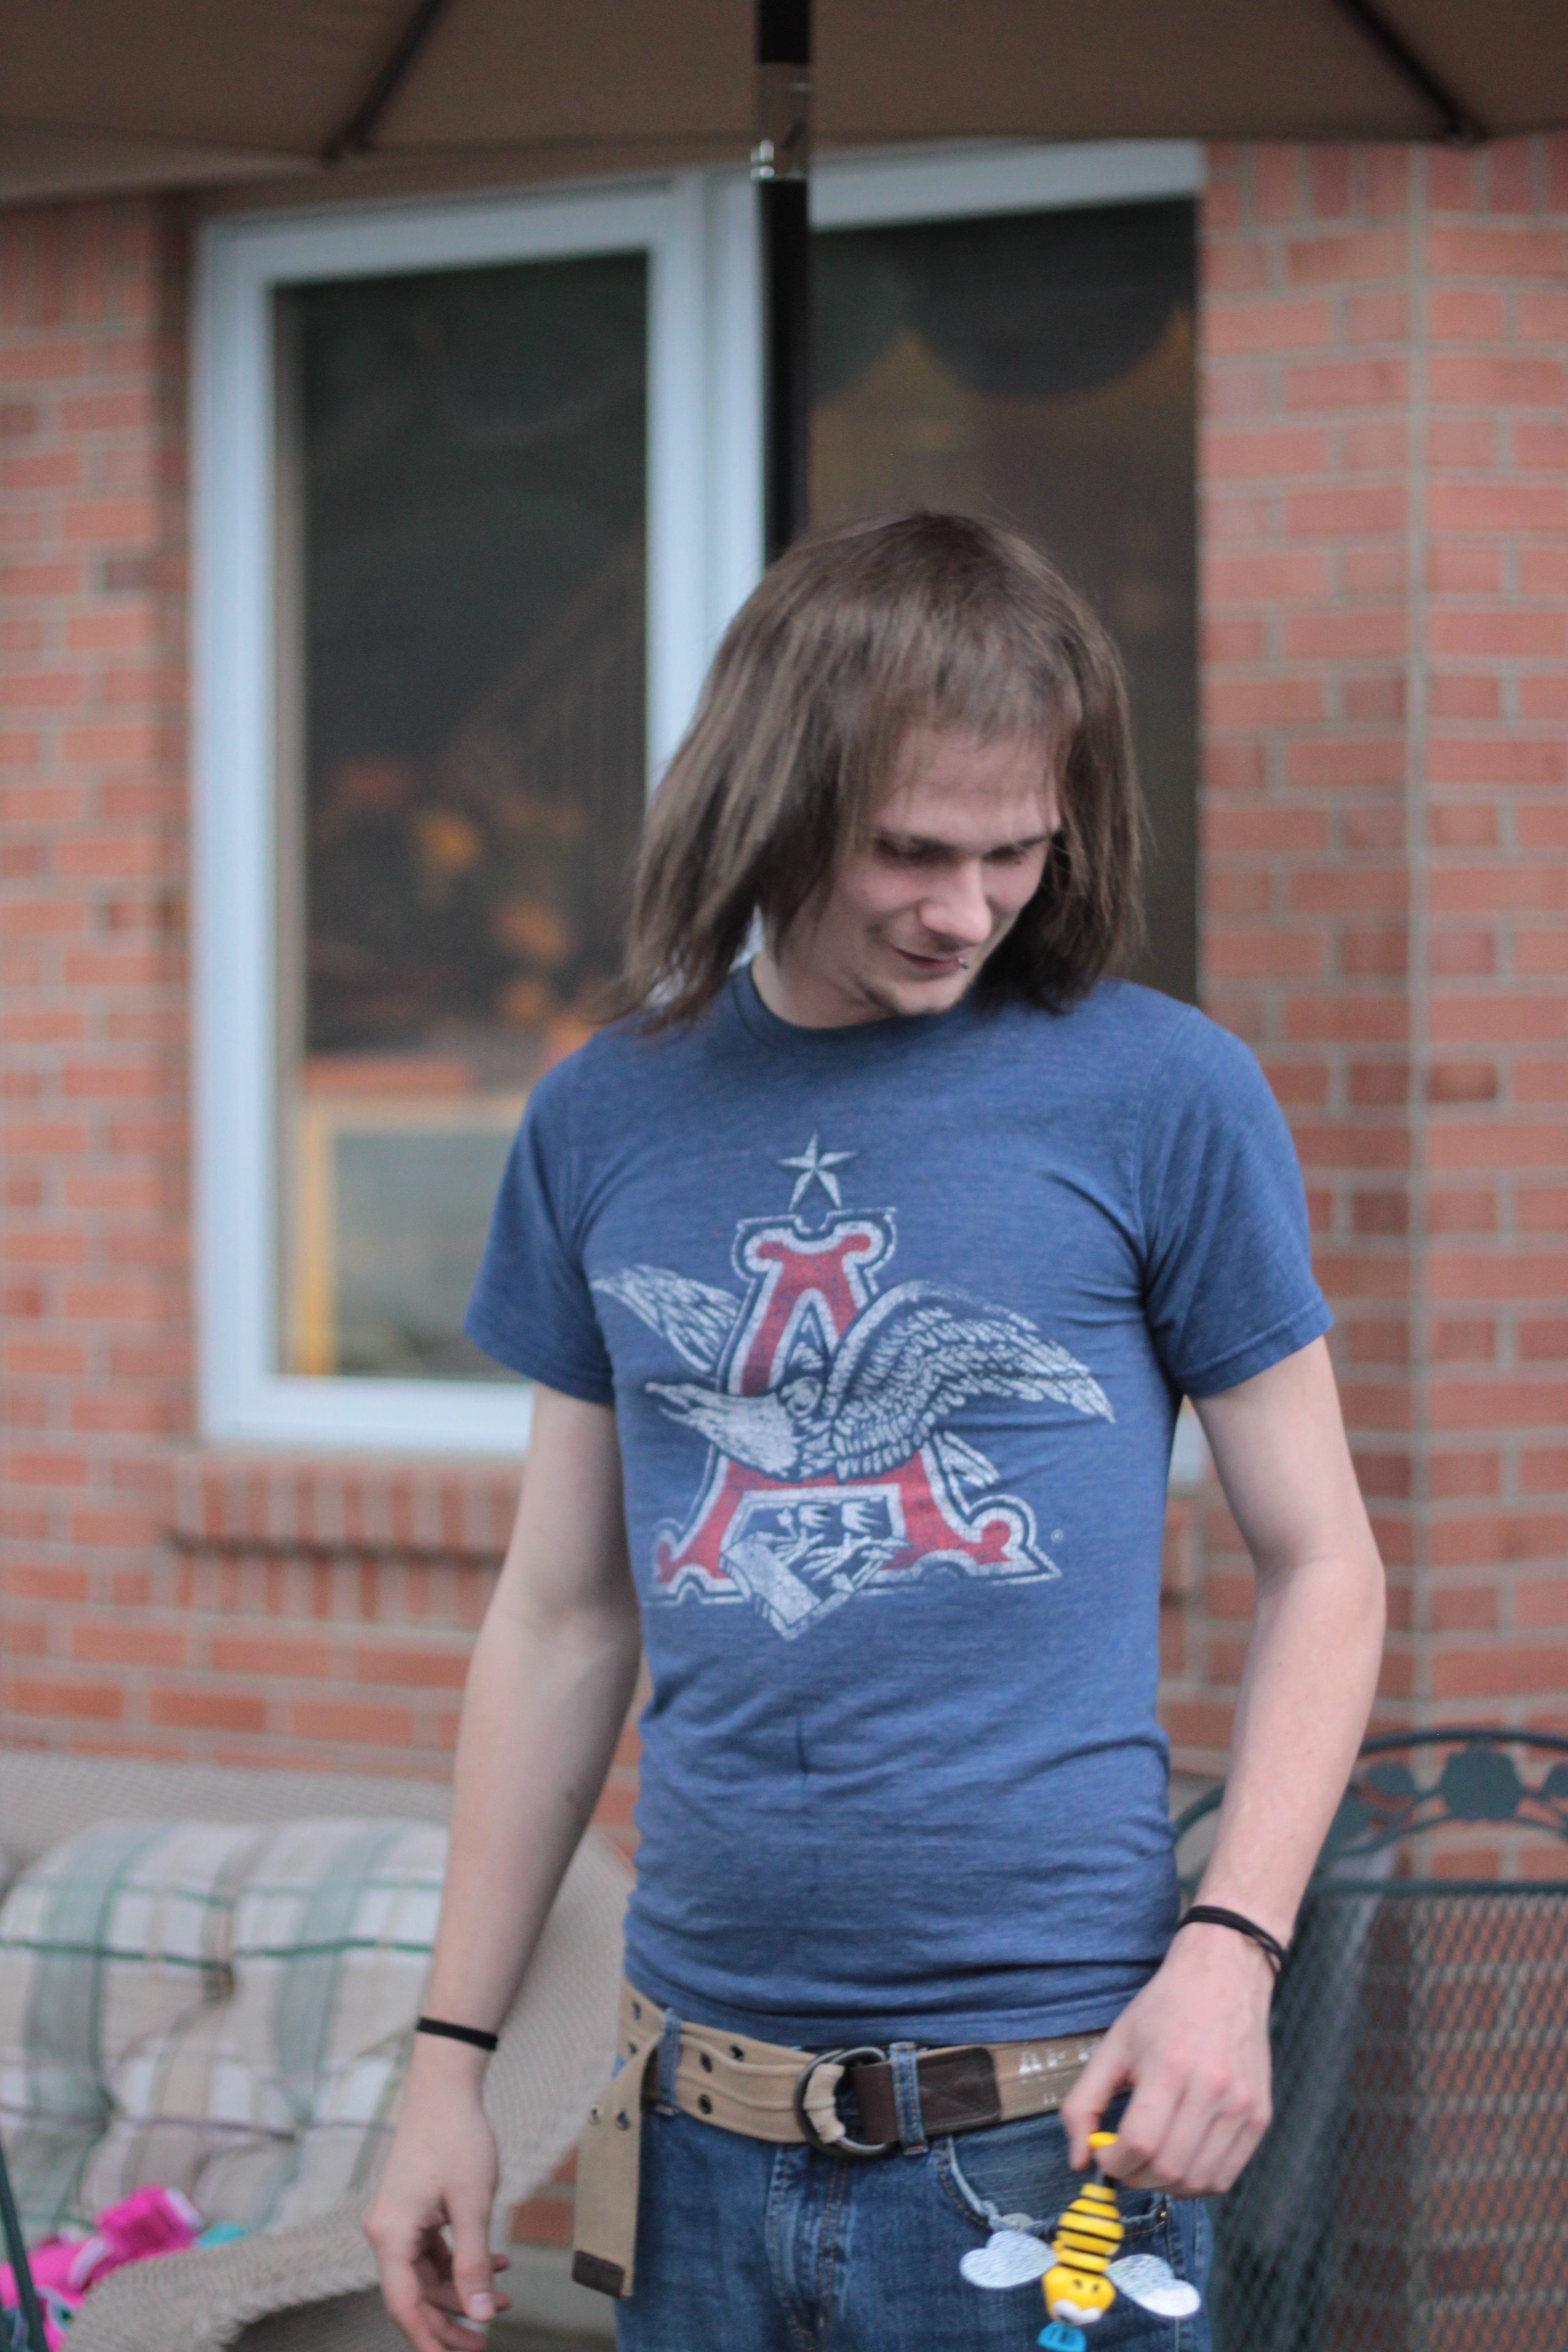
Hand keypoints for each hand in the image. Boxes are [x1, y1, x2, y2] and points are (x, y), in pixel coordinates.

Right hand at [365, 2054, 508, 2351]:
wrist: (445, 2086)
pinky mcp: (410, 2209)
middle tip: (485, 2343)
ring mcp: (396, 2221)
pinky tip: (496, 2261)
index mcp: (390, 2236)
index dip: (428, 2340)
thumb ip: (474, 2261)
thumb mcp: (473, 2203)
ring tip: (505, 2299)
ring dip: (462, 2289)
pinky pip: (431, 2250)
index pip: (405, 2306)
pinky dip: (460, 2260)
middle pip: (415, 2295)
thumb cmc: (458, 2138)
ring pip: (426, 2275)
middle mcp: (384, 2232)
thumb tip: (482, 2313)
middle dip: (451, 2321)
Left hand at [1059, 1923, 1273, 2196]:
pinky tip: (1180, 2160)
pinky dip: (1198, 2181)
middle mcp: (1212, 2089)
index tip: (1104, 2154)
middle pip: (1169, 2168)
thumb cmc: (1165, 2009)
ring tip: (1151, 2162)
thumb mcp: (1113, 2044)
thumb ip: (1084, 2103)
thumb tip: (1078, 2160)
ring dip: (1166, 2185)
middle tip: (1124, 2162)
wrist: (1224, 1976)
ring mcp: (1242, 2105)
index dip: (1114, 2161)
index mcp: (1169, 2067)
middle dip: (1136, 2176)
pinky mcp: (1260, 2116)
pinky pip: (1227, 2175)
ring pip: (1199, 2180)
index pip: (1140, 2142)